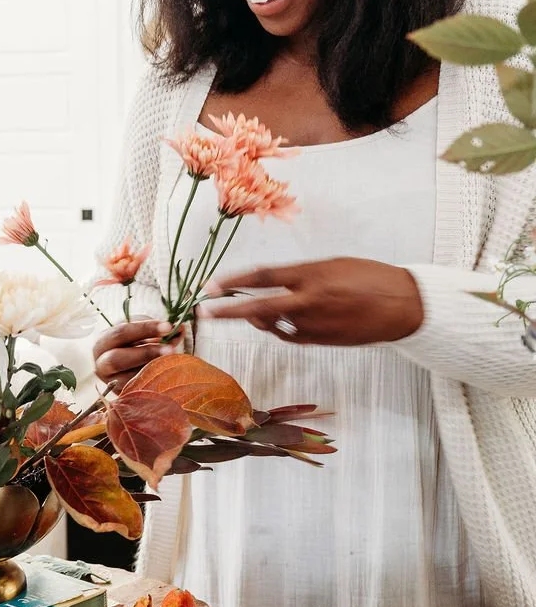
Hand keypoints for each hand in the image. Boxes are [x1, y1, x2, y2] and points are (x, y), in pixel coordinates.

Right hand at [93, 318, 184, 390]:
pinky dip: (154, 382)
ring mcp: (110, 382)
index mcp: (102, 342)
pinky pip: (137, 391)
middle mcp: (101, 364)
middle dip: (146, 353)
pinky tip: (167, 376)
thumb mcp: (143, 334)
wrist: (129, 367)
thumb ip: (158, 331)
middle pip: (118, 358)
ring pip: (128, 378)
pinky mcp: (121, 396)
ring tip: (172, 362)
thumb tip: (179, 330)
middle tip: (170, 349)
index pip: (121, 332)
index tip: (169, 327)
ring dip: (153, 369)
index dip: (145, 329)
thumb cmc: (136, 345)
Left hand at [198, 258, 423, 345]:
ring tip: (253, 311)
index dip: (233, 281)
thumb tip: (268, 287)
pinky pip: (291, 337)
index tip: (210, 286)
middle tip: (204, 312)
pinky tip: (283, 322)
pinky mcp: (322, 342)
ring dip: (259, 319)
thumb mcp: (331, 265)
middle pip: (258, 307)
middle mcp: (309, 301)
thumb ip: (298, 277)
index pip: (262, 277)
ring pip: (274, 325)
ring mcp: (315, 324)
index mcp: (311, 275)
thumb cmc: (368, 277)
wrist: (403, 305)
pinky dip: (282, 330)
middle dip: (227, 311)